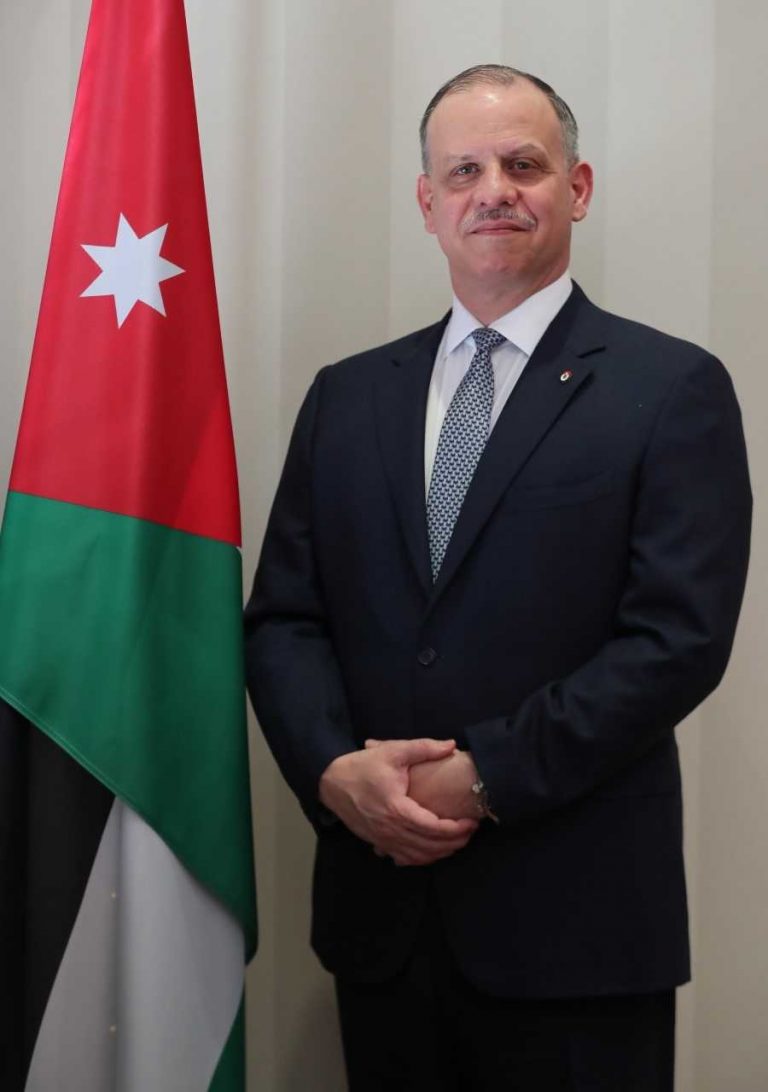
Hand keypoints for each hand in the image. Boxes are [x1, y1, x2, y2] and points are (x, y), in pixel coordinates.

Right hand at [319, 738, 477, 866]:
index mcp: (396, 809)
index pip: (432, 828)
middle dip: (454, 843)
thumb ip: (423, 748)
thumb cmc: (362, 766)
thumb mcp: (393, 751)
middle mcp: (389, 830)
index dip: (455, 829)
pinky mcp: (377, 843)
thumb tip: (452, 745)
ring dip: (440, 853)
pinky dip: (422, 858)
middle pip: (429, 847)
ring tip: (458, 842)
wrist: (331, 782)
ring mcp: (382, 840)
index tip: (471, 822)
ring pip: (418, 857)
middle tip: (471, 833)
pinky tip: (433, 851)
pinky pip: (404, 858)